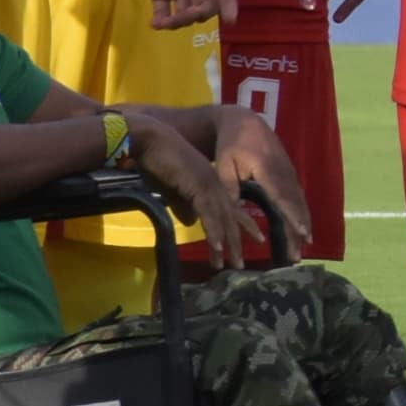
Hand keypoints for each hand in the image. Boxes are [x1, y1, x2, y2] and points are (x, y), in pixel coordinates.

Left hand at [114, 0, 237, 31]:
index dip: (229, 4)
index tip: (230, 20)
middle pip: (205, 5)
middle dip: (196, 15)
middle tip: (180, 17)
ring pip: (185, 13)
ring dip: (178, 22)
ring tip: (162, 23)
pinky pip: (163, 11)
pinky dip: (161, 21)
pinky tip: (155, 23)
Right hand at [127, 116, 250, 271]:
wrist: (149, 141)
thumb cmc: (157, 163)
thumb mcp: (172, 189)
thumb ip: (183, 205)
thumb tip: (190, 222)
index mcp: (212, 183)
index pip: (232, 208)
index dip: (244, 225)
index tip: (256, 240)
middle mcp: (215, 184)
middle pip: (231, 217)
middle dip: (237, 241)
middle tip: (241, 264)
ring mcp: (209, 185)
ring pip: (223, 219)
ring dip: (227, 243)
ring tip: (231, 264)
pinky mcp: (198, 186)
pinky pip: (209, 213)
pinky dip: (214, 232)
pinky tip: (218, 248)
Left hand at [209, 105, 310, 257]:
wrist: (245, 122)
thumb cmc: (230, 145)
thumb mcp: (224, 165)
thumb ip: (230, 187)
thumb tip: (233, 212)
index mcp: (267, 168)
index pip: (282, 195)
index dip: (292, 215)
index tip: (300, 232)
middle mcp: (283, 171)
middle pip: (295, 202)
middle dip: (300, 226)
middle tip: (301, 250)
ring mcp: (289, 171)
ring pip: (299, 200)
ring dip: (303, 222)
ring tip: (304, 244)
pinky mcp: (290, 173)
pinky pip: (298, 195)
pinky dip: (301, 212)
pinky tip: (302, 227)